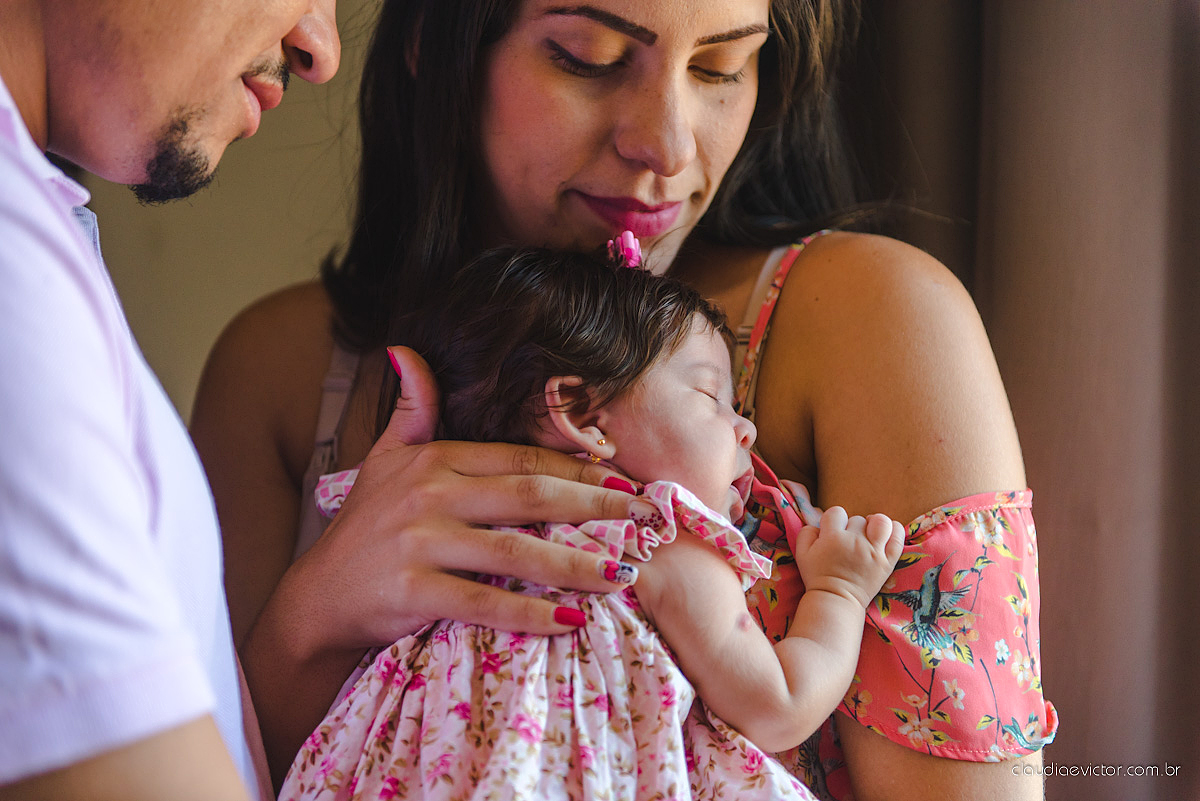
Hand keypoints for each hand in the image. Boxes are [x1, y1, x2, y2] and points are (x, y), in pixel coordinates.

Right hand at [288, 346, 640, 651]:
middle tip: (647, 520)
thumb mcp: (383, 459)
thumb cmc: (362, 529)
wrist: (315, 600)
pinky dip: (529, 613)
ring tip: (623, 574)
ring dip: (576, 564)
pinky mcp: (411, 591)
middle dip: (596, 507)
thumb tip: (406, 349)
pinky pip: (483, 602)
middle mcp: (429, 495)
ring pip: (515, 551)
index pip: (521, 460)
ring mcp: (419, 543)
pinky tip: (570, 620)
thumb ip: (410, 408)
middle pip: (530, 496)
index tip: (628, 481)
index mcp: (434, 460)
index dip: (580, 469)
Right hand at [793, 506, 903, 607]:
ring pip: (881, 522)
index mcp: (832, 537)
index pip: (836, 512)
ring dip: (876, 523)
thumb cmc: (817, 576)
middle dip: (852, 527)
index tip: (834, 531)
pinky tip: (886, 534)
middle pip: (858, 519)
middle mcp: (855, 542)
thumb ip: (806, 532)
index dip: (834, 519)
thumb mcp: (802, 553)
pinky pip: (897, 538)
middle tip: (849, 541)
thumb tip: (818, 524)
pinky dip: (895, 530)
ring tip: (871, 532)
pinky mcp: (887, 562)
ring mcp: (873, 552)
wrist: (836, 600)